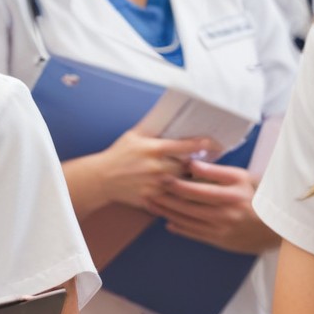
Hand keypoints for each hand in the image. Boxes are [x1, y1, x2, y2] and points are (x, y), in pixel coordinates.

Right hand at [95, 129, 219, 209]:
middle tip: (200, 165)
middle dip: (194, 166)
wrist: (101, 178)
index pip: (183, 145)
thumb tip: (166, 114)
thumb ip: (151, 126)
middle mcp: (155, 167)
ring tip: (194, 180)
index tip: (212, 144)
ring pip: (181, 185)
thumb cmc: (118, 155)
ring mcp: (154, 184)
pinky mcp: (151, 198)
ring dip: (188, 182)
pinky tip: (182, 196)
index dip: (200, 144)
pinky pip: (171, 199)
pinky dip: (178, 197)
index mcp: (153, 149)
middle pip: (186, 167)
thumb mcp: (133, 136)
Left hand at [146, 159, 278, 253]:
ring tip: (151, 205)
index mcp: (230, 195)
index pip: (197, 190)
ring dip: (167, 213)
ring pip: (188, 221)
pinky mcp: (221, 241)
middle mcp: (225, 214)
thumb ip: (216, 171)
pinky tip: (168, 223)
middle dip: (165, 198)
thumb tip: (192, 164)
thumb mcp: (242, 178)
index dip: (176, 184)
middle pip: (188, 206)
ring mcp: (222, 229)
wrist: (278, 227)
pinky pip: (195, 235)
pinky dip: (180, 229)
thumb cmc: (259, 196)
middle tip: (147, 191)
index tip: (161, 175)